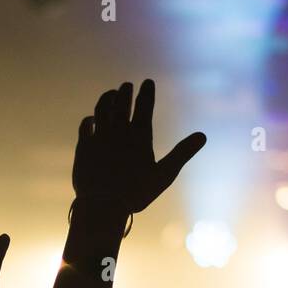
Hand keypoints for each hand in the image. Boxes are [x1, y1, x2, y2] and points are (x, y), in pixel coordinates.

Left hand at [72, 79, 205, 215]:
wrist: (102, 205)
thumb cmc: (136, 193)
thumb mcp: (164, 174)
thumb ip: (182, 153)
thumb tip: (203, 136)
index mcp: (139, 135)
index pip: (144, 105)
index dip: (146, 91)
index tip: (147, 82)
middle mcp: (118, 131)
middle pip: (121, 103)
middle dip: (125, 91)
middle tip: (127, 85)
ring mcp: (99, 137)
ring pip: (102, 109)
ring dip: (107, 99)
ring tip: (110, 94)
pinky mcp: (84, 147)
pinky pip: (85, 126)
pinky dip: (90, 119)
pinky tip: (92, 118)